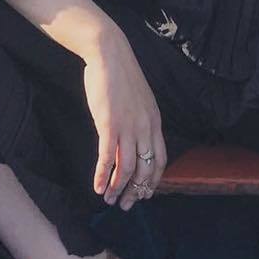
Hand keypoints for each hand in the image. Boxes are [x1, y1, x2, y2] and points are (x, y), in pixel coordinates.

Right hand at [80, 28, 167, 210]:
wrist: (109, 54)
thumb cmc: (121, 76)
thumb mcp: (140, 101)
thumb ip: (141, 121)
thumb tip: (135, 139)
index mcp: (155, 122)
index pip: (160, 160)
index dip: (152, 180)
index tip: (144, 194)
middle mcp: (145, 128)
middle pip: (145, 169)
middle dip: (136, 191)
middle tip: (126, 205)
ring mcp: (128, 127)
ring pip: (126, 168)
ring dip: (118, 188)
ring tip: (110, 200)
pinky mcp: (109, 124)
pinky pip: (108, 158)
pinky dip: (103, 176)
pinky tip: (98, 187)